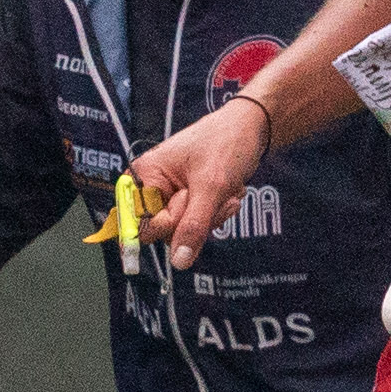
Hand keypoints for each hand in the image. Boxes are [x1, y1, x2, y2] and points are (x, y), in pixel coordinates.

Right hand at [132, 98, 275, 268]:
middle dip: (197, 219)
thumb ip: (193, 226)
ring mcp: (169, 195)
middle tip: (215, 196)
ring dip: (211, 217)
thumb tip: (178, 262)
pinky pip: (196, 225)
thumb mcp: (212, 186)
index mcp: (144, 176)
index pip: (141, 225)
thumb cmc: (226, 145)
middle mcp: (151, 187)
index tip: (189, 203)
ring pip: (184, 231)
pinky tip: (227, 195)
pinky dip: (216, 214)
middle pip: (165, 231)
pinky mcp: (186, 201)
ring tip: (225, 192)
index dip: (168, 224)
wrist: (250, 129)